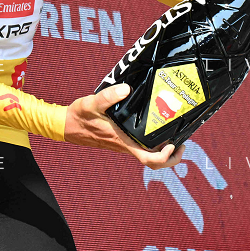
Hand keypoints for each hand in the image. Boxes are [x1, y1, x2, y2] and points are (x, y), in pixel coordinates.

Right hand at [64, 84, 182, 169]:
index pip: (149, 160)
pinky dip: (153, 139)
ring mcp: (125, 144)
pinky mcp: (122, 139)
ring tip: (174, 130)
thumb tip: (126, 89)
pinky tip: (155, 123)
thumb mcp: (91, 103)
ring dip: (165, 147)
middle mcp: (127, 146)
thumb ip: (108, 96)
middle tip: (183, 140)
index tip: (174, 144)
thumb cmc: (79, 117)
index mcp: (124, 142)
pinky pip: (142, 144)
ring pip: (150, 153)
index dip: (165, 157)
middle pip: (155, 160)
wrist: (66, 125)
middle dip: (172, 155)